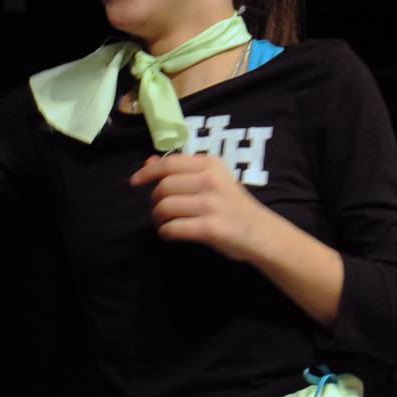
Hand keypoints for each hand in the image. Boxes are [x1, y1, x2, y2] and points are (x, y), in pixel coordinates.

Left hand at [130, 153, 271, 261]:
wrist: (261, 232)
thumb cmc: (234, 205)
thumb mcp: (213, 180)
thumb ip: (183, 171)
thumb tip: (149, 162)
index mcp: (211, 164)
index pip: (169, 163)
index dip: (147, 172)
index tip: (135, 182)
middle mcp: (210, 180)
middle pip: (164, 187)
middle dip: (155, 201)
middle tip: (161, 211)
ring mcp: (211, 204)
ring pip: (165, 207)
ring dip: (158, 218)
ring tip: (165, 222)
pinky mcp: (210, 228)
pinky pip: (173, 228)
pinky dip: (165, 232)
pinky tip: (170, 233)